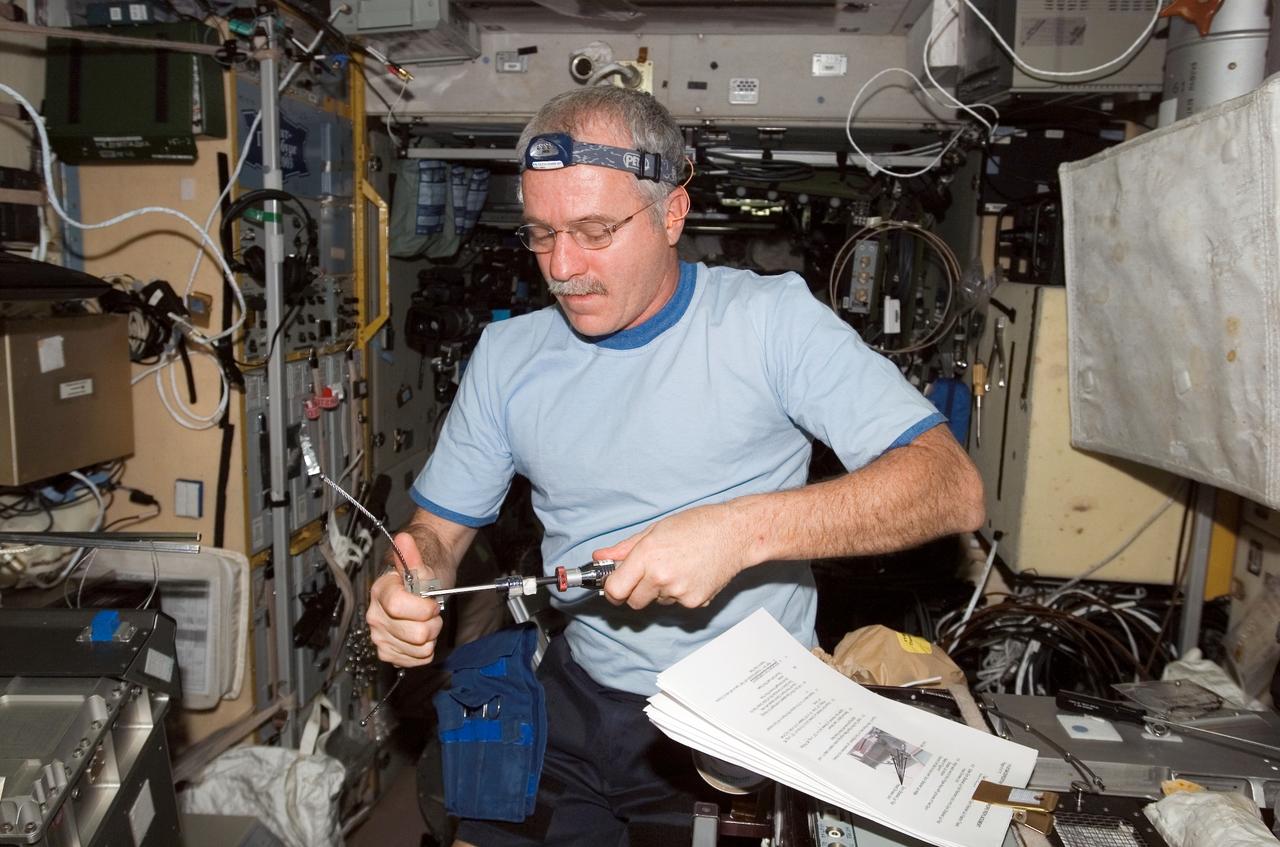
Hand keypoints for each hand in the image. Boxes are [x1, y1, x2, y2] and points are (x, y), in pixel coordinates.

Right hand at [365, 532, 444, 666]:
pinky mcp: (388, 652)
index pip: (398, 606)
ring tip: (426, 622)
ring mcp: (380, 637)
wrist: (425, 587)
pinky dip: (425, 650)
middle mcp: (376, 617)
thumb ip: (413, 556)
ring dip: (430, 637)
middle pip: (414, 633)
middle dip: (432, 623)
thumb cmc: (424, 576)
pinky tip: (421, 635)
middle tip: (432, 611)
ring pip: (418, 649)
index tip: (432, 602)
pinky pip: (415, 660)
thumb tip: (404, 538)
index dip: (423, 607)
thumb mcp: (423, 565)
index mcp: (380, 592)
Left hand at [595, 503, 748, 609]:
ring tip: (676, 567)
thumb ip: (624, 548)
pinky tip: (690, 574)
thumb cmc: (697, 525)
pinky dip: (679, 593)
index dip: (611, 590)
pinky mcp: (694, 603)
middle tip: (646, 574)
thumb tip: (600, 557)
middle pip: (633, 602)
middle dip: (634, 592)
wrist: (735, 533)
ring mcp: (679, 593)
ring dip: (659, 591)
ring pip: (656, 602)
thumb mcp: (655, 530)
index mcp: (647, 556)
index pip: (615, 589)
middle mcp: (661, 577)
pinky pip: (676, 604)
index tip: (613, 585)